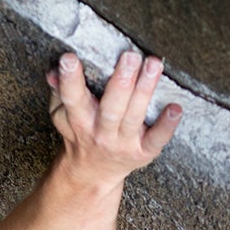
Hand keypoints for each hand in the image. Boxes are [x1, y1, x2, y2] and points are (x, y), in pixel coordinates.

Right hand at [45, 49, 181, 182]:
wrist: (93, 173)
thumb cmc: (80, 134)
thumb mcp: (61, 115)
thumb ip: (59, 92)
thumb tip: (53, 72)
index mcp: (79, 120)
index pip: (73, 98)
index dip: (70, 80)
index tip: (70, 59)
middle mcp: (101, 133)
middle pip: (111, 107)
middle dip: (121, 81)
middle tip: (130, 56)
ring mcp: (123, 143)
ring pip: (134, 116)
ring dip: (144, 90)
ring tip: (153, 65)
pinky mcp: (143, 151)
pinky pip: (157, 139)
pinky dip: (167, 125)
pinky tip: (176, 108)